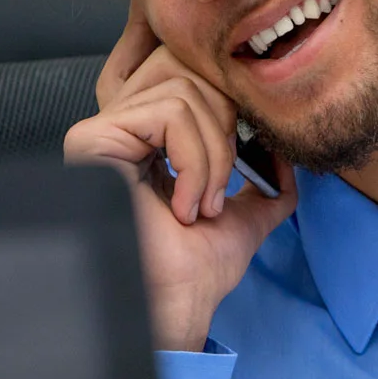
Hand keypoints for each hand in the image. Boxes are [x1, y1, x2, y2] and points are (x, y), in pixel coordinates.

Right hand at [63, 1, 297, 349]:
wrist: (178, 302)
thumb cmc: (198, 268)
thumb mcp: (247, 215)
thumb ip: (267, 181)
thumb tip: (285, 148)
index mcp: (152, 138)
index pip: (200, 80)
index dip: (231, 112)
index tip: (242, 165)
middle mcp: (122, 126)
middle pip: (194, 76)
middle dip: (226, 136)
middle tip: (218, 195)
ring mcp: (104, 129)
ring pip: (186, 94)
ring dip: (212, 158)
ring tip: (201, 205)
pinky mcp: (93, 138)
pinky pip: (168, 114)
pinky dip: (194, 162)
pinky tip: (184, 206)